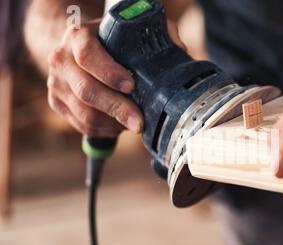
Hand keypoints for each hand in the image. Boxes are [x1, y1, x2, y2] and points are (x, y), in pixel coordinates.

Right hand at [47, 19, 184, 136]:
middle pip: (87, 91)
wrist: (75, 49)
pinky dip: (105, 130)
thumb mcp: (129, 30)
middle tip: (139, 121)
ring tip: (132, 122)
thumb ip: (155, 34)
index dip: (110, 73)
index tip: (131, 86)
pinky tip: (118, 125)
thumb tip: (179, 50)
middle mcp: (61, 60)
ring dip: (113, 123)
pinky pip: (83, 125)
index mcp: (78, 37)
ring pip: (85, 114)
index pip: (88, 55)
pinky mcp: (56, 103)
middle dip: (118, 109)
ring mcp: (56, 83)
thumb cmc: (108, 41)